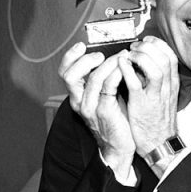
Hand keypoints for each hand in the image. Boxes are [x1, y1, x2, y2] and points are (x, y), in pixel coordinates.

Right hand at [59, 43, 134, 173]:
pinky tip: (125, 69)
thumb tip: (111, 54)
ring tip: (122, 57)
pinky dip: (116, 74)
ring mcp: (91, 108)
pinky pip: (108, 87)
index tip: (81, 45)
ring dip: (109, 63)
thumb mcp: (104, 96)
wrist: (120, 146)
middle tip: (101, 55)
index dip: (70, 56)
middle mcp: (79, 101)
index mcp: (77, 95)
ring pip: (93, 79)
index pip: (65, 72)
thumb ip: (103, 78)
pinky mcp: (105, 112)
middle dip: (86, 60)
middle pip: (70, 75)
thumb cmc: (115, 118)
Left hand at [118, 36, 178, 158]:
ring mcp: (156, 95)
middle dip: (148, 47)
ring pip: (156, 68)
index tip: (146, 42)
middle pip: (164, 58)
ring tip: (129, 56)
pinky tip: (121, 65)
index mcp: (172, 84)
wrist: (160, 144)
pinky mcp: (142, 105)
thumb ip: (157, 80)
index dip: (157, 45)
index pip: (170, 56)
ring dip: (140, 57)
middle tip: (135, 48)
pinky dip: (128, 71)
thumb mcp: (163, 97)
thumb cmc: (158, 121)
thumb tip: (145, 64)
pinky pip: (136, 83)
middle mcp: (167, 87)